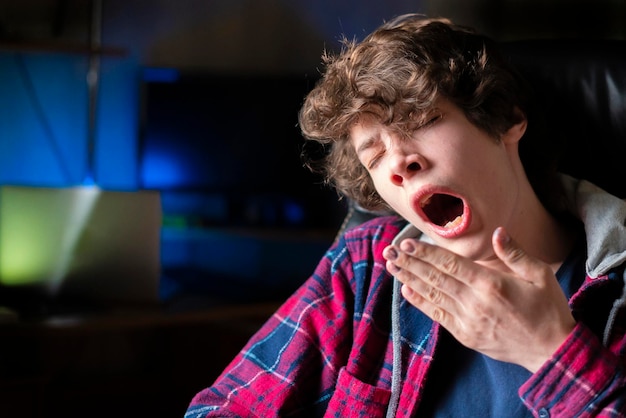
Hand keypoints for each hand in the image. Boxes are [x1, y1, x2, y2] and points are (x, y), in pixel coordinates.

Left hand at [382, 227, 575, 371]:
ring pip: (431, 295)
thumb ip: (515, 253)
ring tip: (391, 265)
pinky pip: (437, 315)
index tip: (407, 242)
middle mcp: (475, 303)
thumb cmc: (547, 309)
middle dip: (409, 262)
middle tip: (389, 250)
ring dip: (409, 279)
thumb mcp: (539, 275)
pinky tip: (406, 290)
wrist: (551, 351)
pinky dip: (420, 302)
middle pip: (434, 278)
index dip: (426, 252)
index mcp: (491, 285)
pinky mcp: (465, 335)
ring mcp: (467, 321)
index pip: (450, 264)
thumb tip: (497, 231)